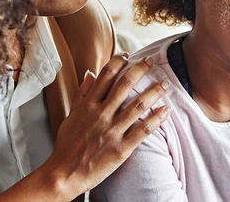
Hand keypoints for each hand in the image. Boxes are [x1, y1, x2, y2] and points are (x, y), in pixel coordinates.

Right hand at [41, 53, 170, 197]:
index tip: (128, 55)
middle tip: (152, 61)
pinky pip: (143, 130)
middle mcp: (101, 115)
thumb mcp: (70, 116)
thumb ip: (82, 94)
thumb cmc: (66, 146)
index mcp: (88, 106)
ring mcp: (112, 131)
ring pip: (138, 105)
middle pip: (124, 85)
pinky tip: (166, 110)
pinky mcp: (121, 148)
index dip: (118, 62)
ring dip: (154, 92)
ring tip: (165, 84)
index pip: (105, 76)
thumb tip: (89, 73)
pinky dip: (157, 119)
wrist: (63, 175)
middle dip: (141, 69)